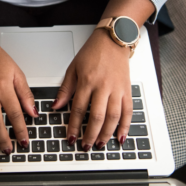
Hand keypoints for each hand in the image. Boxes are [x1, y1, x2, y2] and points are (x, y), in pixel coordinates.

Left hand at [52, 29, 132, 150]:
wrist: (113, 40)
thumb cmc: (93, 52)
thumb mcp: (73, 68)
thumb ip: (65, 89)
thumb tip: (56, 106)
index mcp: (87, 81)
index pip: (79, 108)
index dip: (74, 125)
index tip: (71, 136)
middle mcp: (103, 86)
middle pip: (97, 116)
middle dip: (90, 134)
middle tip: (85, 145)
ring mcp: (117, 89)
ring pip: (113, 116)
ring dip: (106, 133)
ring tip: (100, 144)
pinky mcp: (127, 90)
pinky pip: (128, 111)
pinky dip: (125, 125)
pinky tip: (121, 136)